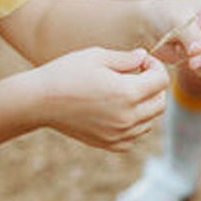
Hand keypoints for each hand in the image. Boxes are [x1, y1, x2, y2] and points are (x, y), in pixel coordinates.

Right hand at [35, 47, 168, 151]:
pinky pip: (135, 136)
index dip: (155, 67)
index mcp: (127, 92)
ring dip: (145, 105)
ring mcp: (119, 134)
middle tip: (137, 75)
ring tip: (125, 91)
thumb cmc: (66, 73)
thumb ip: (126, 58)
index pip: (161, 81)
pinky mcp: (109, 144)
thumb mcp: (97, 56)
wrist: (39, 101)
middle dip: (154, 86)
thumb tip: (143, 57)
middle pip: (160, 103)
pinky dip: (134, 124)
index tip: (141, 61)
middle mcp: (127, 117)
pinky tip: (117, 109)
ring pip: (150, 121)